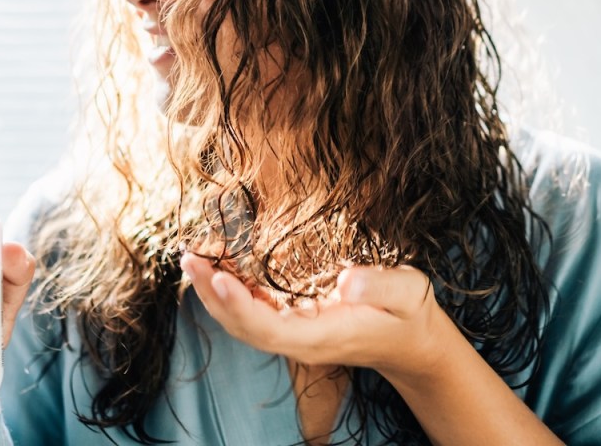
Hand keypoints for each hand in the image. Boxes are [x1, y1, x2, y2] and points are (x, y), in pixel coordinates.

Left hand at [179, 253, 446, 381]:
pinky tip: (216, 267)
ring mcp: (293, 335)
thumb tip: (347, 281)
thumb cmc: (408, 313)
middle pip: (245, 328)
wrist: (411, 342)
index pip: (271, 328)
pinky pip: (252, 313)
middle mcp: (301, 341)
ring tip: (193, 260)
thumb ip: (381, 287)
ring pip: (242, 323)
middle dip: (213, 296)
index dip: (241, 306)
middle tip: (190, 258)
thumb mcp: (408, 292)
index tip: (220, 277)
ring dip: (214, 294)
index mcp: (324, 336)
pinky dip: (229, 292)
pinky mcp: (291, 324)